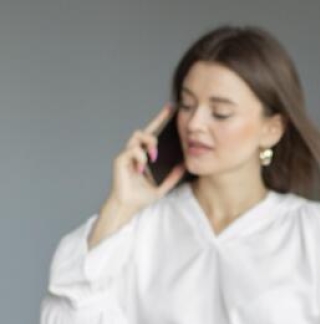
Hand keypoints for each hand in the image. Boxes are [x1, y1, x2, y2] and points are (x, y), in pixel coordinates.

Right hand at [90, 105, 185, 247]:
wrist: (129, 206)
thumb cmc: (142, 196)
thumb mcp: (164, 185)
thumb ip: (173, 175)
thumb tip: (185, 164)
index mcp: (146, 155)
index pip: (154, 134)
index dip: (161, 120)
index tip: (172, 108)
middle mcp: (136, 152)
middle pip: (146, 130)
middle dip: (157, 121)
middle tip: (170, 114)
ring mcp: (128, 155)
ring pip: (137, 136)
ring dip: (149, 143)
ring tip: (155, 155)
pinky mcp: (120, 161)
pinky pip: (131, 151)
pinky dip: (140, 157)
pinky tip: (144, 167)